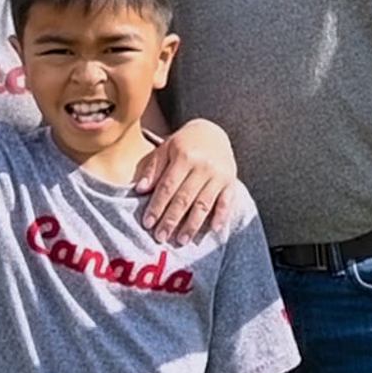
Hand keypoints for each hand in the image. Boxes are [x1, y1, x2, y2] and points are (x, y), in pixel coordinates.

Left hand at [135, 118, 236, 243]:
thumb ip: (153, 169)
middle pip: (185, 198)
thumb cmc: (184, 144)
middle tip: (161, 237)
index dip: (157, 206)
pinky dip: (220, 217)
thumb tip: (140, 190)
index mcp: (184, 156)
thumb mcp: (166, 149)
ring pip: (204, 204)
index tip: (148, 223)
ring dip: (192, 224)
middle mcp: (203, 166)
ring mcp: (219, 174)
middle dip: (171, 220)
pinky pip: (226, 202)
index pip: (168, 186)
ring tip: (181, 240)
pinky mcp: (231, 181)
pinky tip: (213, 230)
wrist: (214, 132)